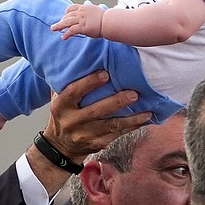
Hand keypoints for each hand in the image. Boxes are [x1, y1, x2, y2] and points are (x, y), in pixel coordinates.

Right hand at [24, 70, 148, 196]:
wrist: (60, 146)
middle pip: (95, 111)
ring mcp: (84, 135)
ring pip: (110, 125)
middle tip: (134, 93)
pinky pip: (117, 134)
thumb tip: (81, 58)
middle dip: (116, 102)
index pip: (73, 92)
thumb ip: (66, 83)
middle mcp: (71, 121)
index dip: (89, 82)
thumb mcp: (57, 99)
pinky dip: (132, 127)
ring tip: (146, 110)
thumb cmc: (63, 114)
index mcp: (60, 106)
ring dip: (131, 118)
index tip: (105, 73)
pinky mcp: (97, 144)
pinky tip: (144, 119)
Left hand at [51, 3, 104, 39]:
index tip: (64, 16)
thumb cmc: (107, 19)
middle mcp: (81, 12)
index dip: (66, 12)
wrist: (110, 22)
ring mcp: (81, 19)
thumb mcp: (97, 12)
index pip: (72, 8)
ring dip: (58, 25)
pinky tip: (63, 37)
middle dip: (61, 20)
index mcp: (85, 8)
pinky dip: (66, 34)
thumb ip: (92, 13)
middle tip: (56, 25)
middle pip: (67, 15)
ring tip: (53, 29)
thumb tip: (92, 16)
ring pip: (66, 22)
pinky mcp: (83, 27)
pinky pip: (72, 30)